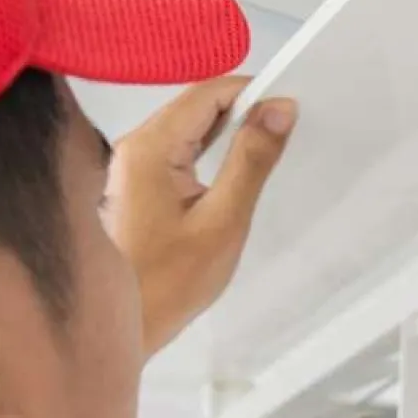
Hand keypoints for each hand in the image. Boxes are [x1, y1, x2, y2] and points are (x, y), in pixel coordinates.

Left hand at [105, 76, 296, 354]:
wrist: (126, 326)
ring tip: (268, 145)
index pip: (206, 94)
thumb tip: (280, 107)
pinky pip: (179, 149)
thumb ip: (252, 159)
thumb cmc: (171, 280)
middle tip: (287, 127)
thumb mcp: (224, 219)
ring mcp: (132, 164)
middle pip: (195, 105)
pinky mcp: (137, 184)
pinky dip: (210, 149)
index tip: (291, 107)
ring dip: (228, 129)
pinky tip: (235, 166)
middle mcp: (134, 145)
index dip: (251, 91)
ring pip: (188, 126)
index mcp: (150, 147)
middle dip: (242, 108)